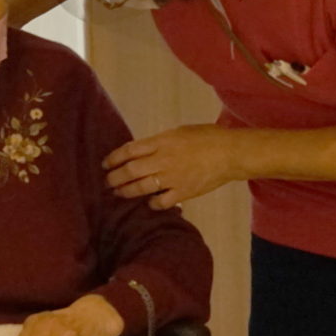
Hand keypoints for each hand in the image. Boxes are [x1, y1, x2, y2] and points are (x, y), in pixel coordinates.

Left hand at [105, 125, 244, 208]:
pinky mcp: (182, 192)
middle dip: (114, 178)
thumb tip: (142, 151)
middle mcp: (163, 160)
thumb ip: (160, 142)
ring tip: (118, 193)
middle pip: (130, 171)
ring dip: (126, 191)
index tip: (106, 164)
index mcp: (162, 142)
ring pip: (140, 188)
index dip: (114, 158)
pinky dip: (152, 203)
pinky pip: (160, 202)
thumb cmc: (207, 137)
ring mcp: (172, 178)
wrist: (230, 153)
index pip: (129, 151)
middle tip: (107, 182)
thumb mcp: (180, 132)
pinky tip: (149, 203)